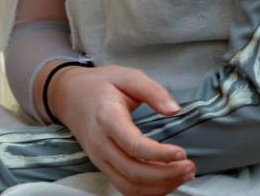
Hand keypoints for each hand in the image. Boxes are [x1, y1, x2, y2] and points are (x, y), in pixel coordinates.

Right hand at [42, 63, 195, 195]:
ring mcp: (99, 159)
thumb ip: (153, 91)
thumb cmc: (101, 83)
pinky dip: (146, 191)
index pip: (133, 146)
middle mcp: (100, 144)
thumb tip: (175, 110)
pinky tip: (166, 182)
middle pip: (133, 172)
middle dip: (165, 175)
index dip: (159, 154)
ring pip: (128, 186)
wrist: (69, 95)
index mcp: (107, 118)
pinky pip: (123, 187)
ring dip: (158, 187)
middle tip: (190, 167)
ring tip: (183, 175)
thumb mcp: (127, 76)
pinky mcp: (101, 166)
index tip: (182, 152)